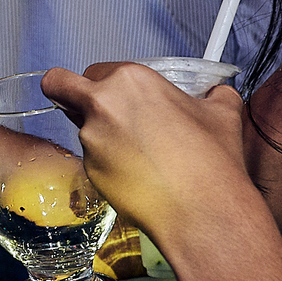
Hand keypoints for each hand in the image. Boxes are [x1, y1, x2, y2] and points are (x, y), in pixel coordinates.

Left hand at [41, 62, 248, 237]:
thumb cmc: (211, 161)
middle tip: (93, 109)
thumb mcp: (221, 113)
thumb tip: (216, 92)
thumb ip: (213, 94)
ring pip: (80, 126)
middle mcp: (103, 103)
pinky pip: (91, 158)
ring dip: (99, 134)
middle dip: (69, 94)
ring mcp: (91, 137)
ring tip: (139, 154)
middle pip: (60, 85)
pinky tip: (137, 174)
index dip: (104, 83)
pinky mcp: (89, 168)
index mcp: (130, 80)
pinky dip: (108, 163)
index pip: (95, 69)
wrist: (202, 210)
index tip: (117, 95)